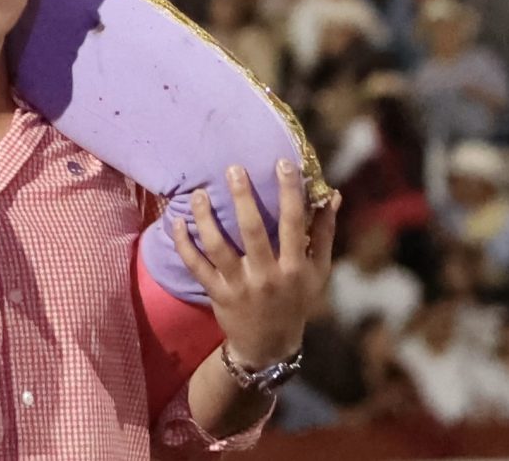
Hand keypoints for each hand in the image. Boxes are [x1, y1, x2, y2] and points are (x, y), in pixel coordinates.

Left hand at [171, 160, 338, 371]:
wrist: (270, 346)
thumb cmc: (297, 300)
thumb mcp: (318, 272)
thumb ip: (324, 233)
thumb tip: (332, 194)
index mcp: (296, 267)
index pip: (294, 223)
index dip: (290, 192)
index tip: (282, 163)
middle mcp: (268, 276)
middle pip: (252, 231)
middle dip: (243, 198)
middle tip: (233, 168)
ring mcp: (240, 285)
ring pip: (218, 246)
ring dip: (205, 218)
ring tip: (198, 193)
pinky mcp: (217, 293)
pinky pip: (195, 265)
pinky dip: (184, 243)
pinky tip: (177, 221)